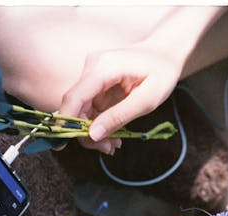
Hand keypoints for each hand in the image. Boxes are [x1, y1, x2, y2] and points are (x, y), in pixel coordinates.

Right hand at [58, 44, 182, 153]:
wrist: (165, 53)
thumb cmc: (162, 72)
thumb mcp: (146, 100)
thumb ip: (118, 117)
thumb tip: (92, 135)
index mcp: (104, 67)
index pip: (75, 96)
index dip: (66, 121)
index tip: (62, 144)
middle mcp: (92, 67)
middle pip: (76, 106)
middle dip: (87, 132)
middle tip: (108, 149)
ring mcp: (92, 73)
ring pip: (82, 109)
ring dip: (95, 130)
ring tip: (115, 143)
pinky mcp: (95, 82)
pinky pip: (90, 106)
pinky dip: (99, 122)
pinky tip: (113, 133)